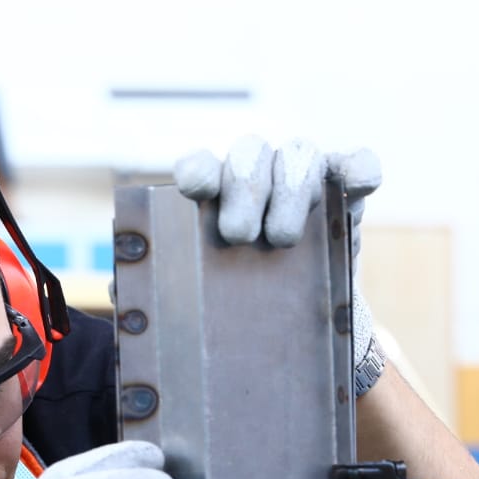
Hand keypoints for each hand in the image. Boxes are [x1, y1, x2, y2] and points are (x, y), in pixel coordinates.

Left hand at [174, 137, 385, 395]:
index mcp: (215, 194)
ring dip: (292, 190)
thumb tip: (119, 294)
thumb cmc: (238, 305)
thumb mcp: (201, 301)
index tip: (195, 191)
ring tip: (283, 240)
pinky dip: (359, 168)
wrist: (301, 325)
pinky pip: (357, 165)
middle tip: (239, 237)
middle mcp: (257, 174)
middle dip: (243, 190)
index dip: (198, 171)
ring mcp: (305, 177)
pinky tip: (356, 183)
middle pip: (249, 155)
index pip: (201, 166)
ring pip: (299, 154)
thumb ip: (163, 291)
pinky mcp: (346, 191)